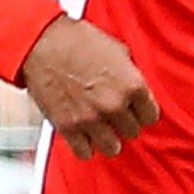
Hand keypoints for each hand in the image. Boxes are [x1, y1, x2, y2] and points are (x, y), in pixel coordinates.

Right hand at [17, 15, 160, 156]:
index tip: (136, 111)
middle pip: (132, 132)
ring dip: (108, 139)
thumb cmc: (76, 41)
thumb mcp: (116, 50)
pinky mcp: (68, 128)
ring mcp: (91, 119)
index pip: (151, 116)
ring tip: (101, 130)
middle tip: (115, 116)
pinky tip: (83, 136)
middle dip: (124, 123)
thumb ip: (128, 74)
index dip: (142, 112)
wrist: (42, 44)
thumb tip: (132, 87)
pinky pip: (85, 153)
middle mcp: (114, 105)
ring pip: (112, 148)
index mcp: (132, 85)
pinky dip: (85, 147)